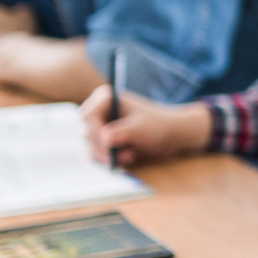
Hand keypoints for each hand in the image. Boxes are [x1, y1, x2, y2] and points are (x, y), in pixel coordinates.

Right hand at [79, 84, 213, 165]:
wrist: (170, 135)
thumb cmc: (158, 126)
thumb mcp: (141, 128)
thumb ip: (123, 132)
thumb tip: (105, 138)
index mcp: (106, 98)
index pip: (88, 116)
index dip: (95, 132)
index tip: (109, 145)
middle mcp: (99, 111)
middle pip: (87, 133)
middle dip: (102, 148)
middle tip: (123, 156)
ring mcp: (99, 126)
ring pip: (90, 146)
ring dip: (108, 156)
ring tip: (130, 156)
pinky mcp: (103, 141)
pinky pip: (96, 154)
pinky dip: (109, 159)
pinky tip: (128, 157)